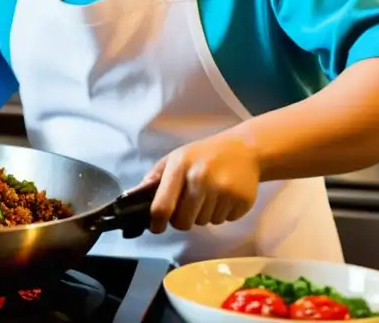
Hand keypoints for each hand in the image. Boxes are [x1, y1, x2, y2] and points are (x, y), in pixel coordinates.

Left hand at [140, 134, 260, 233]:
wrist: (244, 149)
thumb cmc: (204, 155)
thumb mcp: (175, 158)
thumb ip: (154, 177)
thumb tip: (134, 196)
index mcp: (180, 167)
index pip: (163, 205)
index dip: (156, 222)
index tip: (156, 228)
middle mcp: (201, 178)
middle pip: (183, 221)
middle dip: (183, 219)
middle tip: (188, 204)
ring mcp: (223, 190)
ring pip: (204, 223)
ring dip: (203, 215)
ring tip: (209, 195)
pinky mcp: (241, 201)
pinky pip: (224, 221)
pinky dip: (221, 213)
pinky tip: (224, 196)